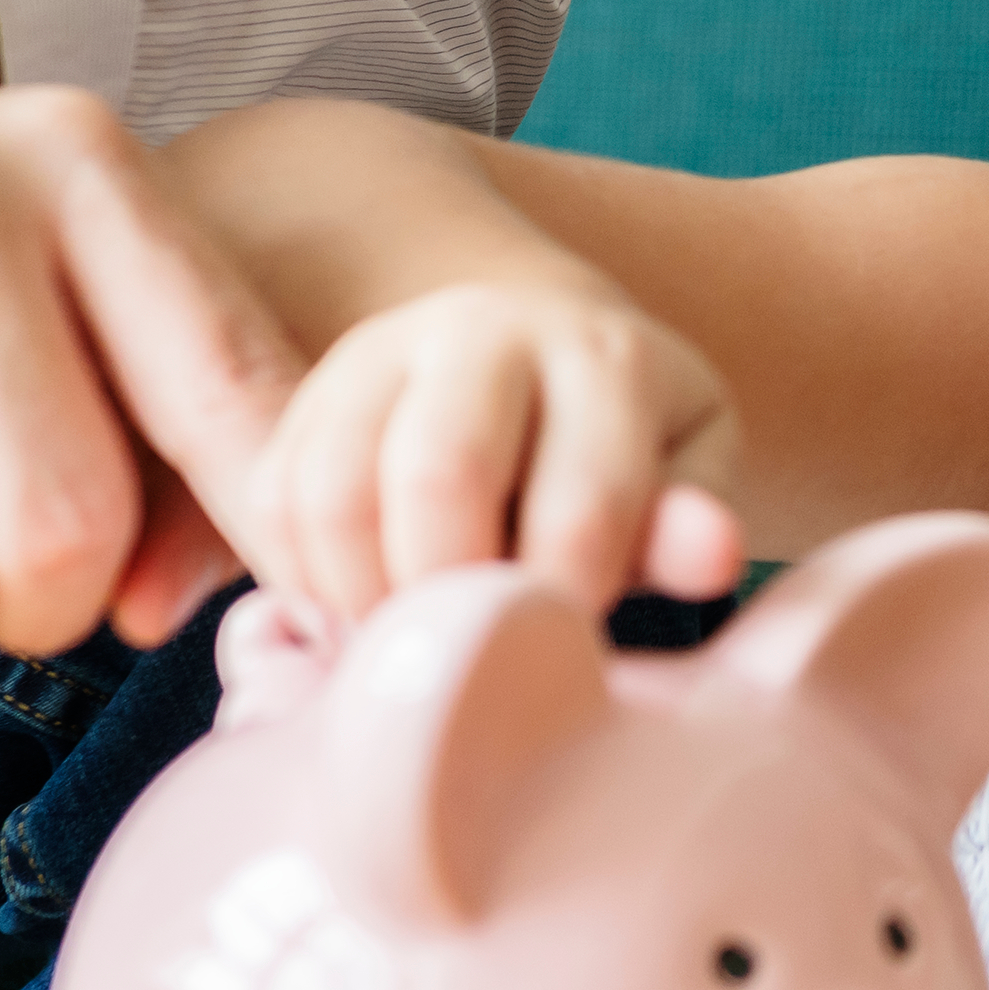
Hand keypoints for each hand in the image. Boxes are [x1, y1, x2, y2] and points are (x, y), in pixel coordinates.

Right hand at [227, 280, 746, 624]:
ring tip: (415, 643)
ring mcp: (380, 351)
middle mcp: (483, 329)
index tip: (563, 657)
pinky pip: (276, 499)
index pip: (582, 503)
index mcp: (602, 355)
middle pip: (440, 476)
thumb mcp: (684, 474)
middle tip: (473, 660)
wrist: (535, 358)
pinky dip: (307, 582)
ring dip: (368, 598)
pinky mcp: (308, 394)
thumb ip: (690, 523)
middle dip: (455, 598)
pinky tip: (363, 613)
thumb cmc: (625, 449)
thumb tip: (713, 555)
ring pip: (335, 490)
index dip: (567, 606)